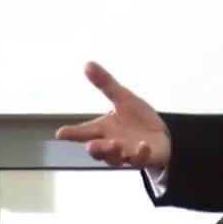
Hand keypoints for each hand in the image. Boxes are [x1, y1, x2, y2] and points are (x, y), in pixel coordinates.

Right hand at [55, 62, 171, 168]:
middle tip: (90, 145)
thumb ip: (105, 84)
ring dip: (113, 152)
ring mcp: (126, 153)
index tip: (61, 133)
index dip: (72, 133)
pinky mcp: (143, 158)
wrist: (162, 134)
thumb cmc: (137, 119)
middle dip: (94, 148)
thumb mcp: (123, 98)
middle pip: (97, 149)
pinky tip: (143, 146)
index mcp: (104, 129)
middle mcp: (111, 143)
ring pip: (114, 158)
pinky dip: (140, 154)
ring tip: (115, 144)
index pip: (84, 131)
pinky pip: (140, 159)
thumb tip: (88, 64)